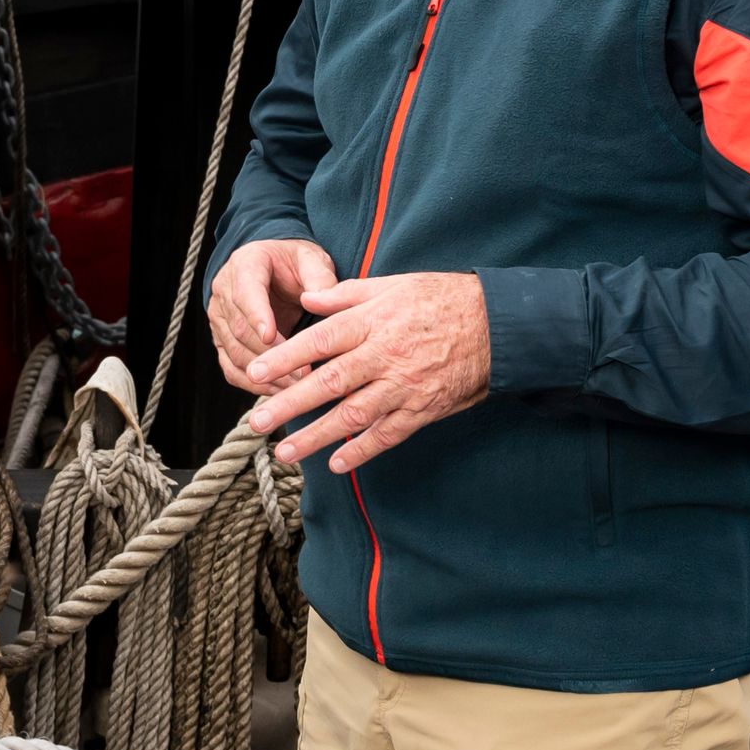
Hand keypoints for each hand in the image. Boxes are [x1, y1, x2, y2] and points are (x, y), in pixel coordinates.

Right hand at [208, 236, 335, 391]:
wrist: (277, 271)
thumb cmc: (295, 264)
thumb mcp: (312, 260)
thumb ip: (320, 277)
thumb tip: (324, 299)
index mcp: (245, 264)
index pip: (245, 292)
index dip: (256, 316)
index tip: (271, 337)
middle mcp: (224, 291)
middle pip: (239, 328)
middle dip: (271, 354)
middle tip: (302, 371)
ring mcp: (219, 319)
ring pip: (234, 352)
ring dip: (265, 373)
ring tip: (297, 386)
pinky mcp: (222, 341)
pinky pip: (231, 369)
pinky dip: (253, 384)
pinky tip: (280, 391)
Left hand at [243, 270, 490, 473]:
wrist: (496, 325)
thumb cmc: (440, 300)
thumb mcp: (392, 285)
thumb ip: (345, 294)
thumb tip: (306, 297)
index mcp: (372, 321)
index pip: (319, 340)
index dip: (284, 358)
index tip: (253, 372)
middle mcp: (384, 355)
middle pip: (329, 382)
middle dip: (289, 403)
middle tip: (256, 422)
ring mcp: (404, 386)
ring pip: (353, 415)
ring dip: (317, 436)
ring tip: (285, 451)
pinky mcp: (423, 409)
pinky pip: (388, 434)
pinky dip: (362, 450)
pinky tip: (337, 463)